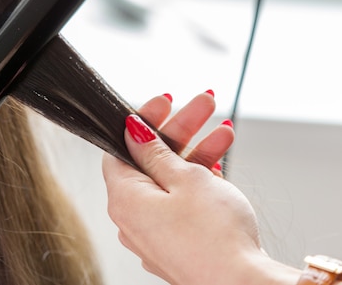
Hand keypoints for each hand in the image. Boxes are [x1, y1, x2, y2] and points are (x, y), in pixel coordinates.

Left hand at [102, 92, 300, 284]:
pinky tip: (219, 164)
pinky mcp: (175, 243)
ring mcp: (153, 233)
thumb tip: (132, 132)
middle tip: (204, 105)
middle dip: (180, 130)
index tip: (166, 102)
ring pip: (170, 181)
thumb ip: (155, 151)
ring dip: (196, 153)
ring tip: (224, 132)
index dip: (144, 121)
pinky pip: (180, 203)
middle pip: (150, 161)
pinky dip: (197, 183)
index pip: (122, 148)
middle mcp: (131, 218)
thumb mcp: (184, 178)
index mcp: (123, 199)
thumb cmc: (213, 235)